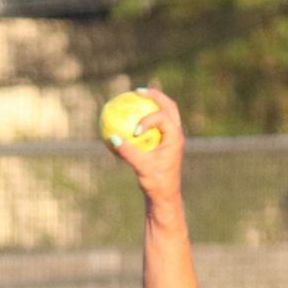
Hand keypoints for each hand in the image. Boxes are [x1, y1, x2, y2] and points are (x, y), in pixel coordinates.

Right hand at [109, 87, 185, 202]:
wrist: (165, 196)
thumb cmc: (156, 183)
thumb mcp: (141, 167)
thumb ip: (127, 152)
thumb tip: (112, 137)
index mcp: (174, 138)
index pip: (162, 118)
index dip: (147, 119)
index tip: (134, 131)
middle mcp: (176, 134)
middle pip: (169, 106)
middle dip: (155, 96)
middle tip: (138, 91)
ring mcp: (172, 137)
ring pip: (166, 112)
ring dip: (153, 103)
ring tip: (136, 96)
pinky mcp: (166, 142)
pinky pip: (157, 123)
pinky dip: (146, 116)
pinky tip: (131, 116)